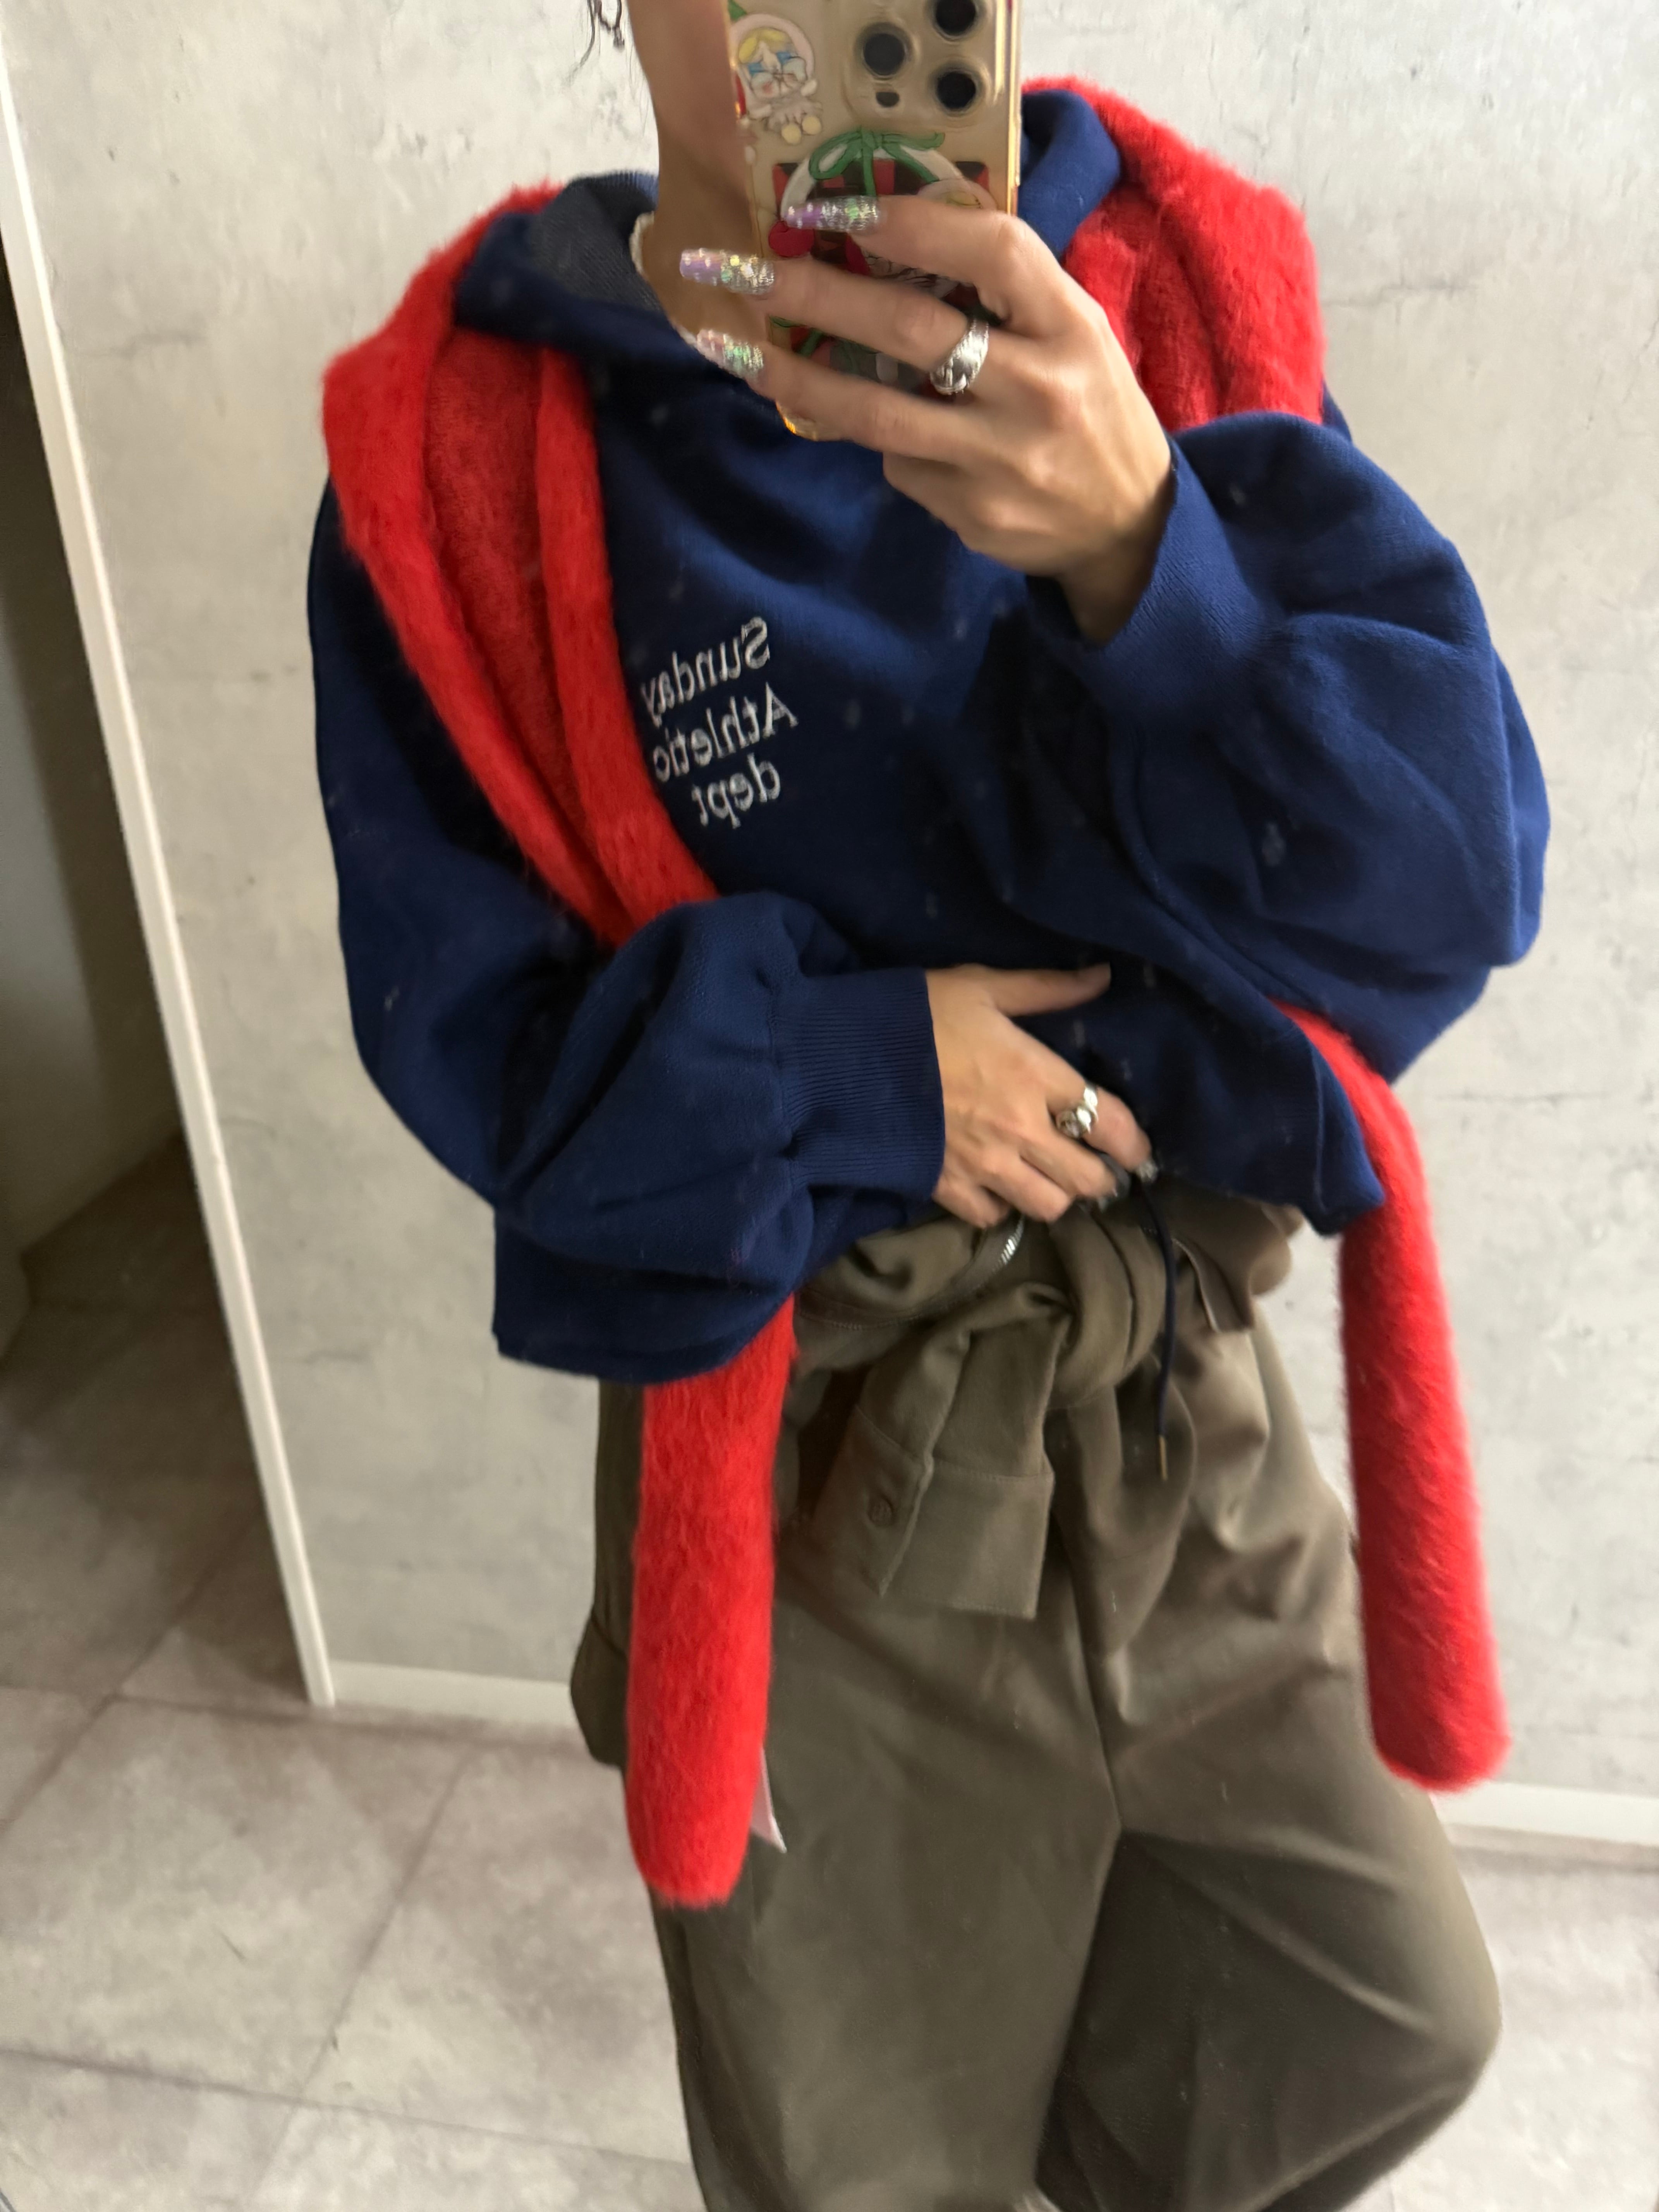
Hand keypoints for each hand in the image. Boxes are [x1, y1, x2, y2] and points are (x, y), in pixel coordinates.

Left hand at [681, 198, 1175, 640]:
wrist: (1129, 526)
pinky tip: (884, 437)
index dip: (911, 223)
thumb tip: (886, 246)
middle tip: (748, 273)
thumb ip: (1001, 294)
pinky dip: (881, 445)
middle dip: (818, 295)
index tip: (837, 211)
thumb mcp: (1072, 335)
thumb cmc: (1088, 408)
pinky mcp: (975, 513)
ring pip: (880, 413)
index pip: (992, 251)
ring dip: (802, 381)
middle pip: (912, 329)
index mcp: (1072, 326)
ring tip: (741, 354)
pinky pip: (901, 468)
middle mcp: (1040, 390)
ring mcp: (1003, 460)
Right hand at [925, 964, 1150, 1228]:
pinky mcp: (947, 1187)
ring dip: (1055, 1195)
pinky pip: (992, 1217)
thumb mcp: (982, 987)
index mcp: (1036, 1076)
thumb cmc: (917, 1014)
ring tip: (1049, 1178)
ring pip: (1048, 1206)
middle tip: (1094, 1164)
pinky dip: (1000, 1208)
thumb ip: (1046, 989)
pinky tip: (998, 1187)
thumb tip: (1101, 977)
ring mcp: (984, 1165)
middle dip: (1101, 1176)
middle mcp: (1021, 1129)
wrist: (842, 1058)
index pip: (1111, 1123)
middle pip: (1088, 1180)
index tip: (1135, 1146)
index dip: (1133, 1142)